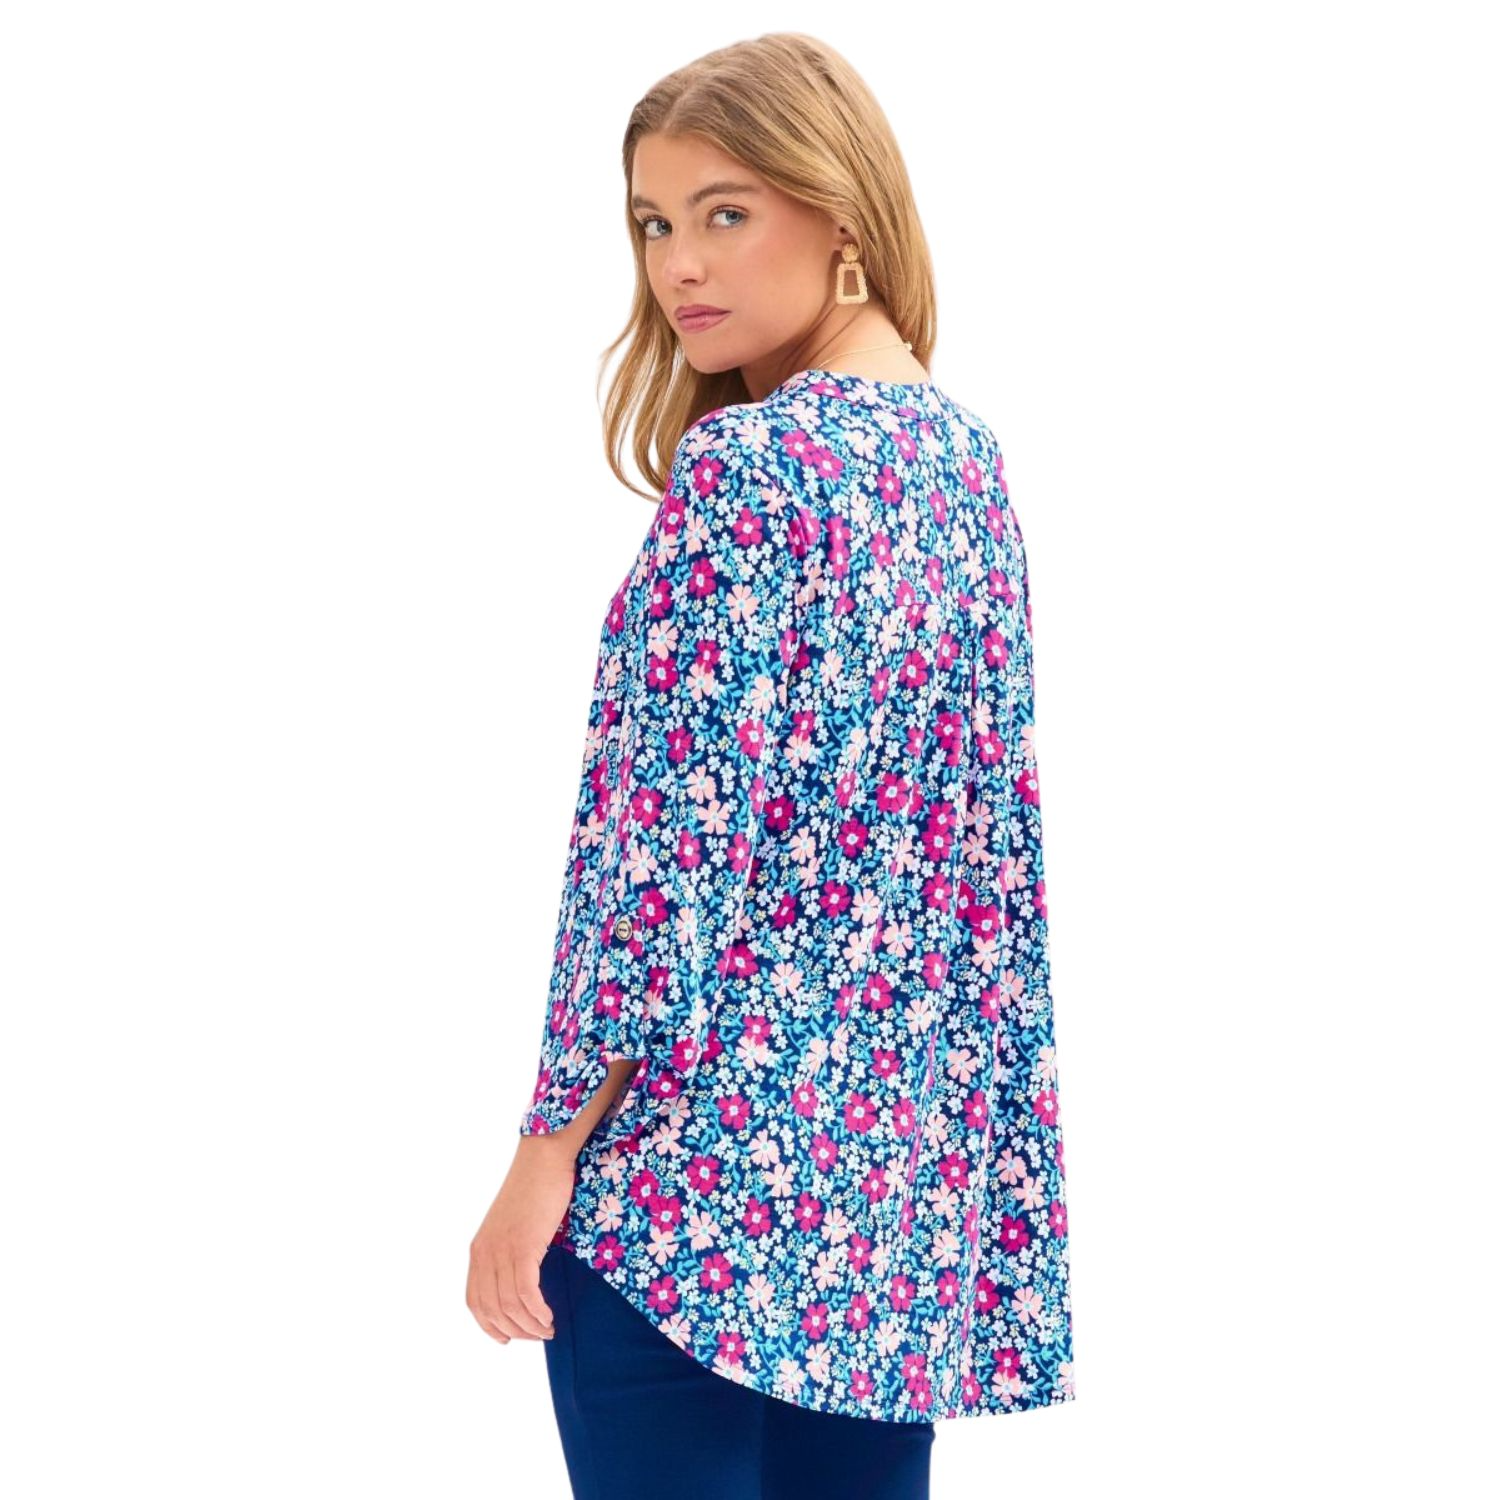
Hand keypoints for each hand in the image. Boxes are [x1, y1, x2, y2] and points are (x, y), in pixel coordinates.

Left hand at [466, 1137, 577, 1343]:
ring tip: (548, 1329)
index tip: (508, 1339)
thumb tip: (523, 1281)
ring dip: (530, 1326)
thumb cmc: (535, 1188)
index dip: (489, 1326)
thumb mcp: (513, 1226)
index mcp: (479, 1249)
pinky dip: (537, 1311)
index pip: (475, 1302)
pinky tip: (548, 1316)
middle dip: (515, 1331)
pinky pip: (526, 1292)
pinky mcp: (523, 1245)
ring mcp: (502, 1249)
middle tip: (538, 1335)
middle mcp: (485, 1252)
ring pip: (510, 1306)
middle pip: (492, 1310)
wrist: (544, 1157)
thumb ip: (510, 1252)